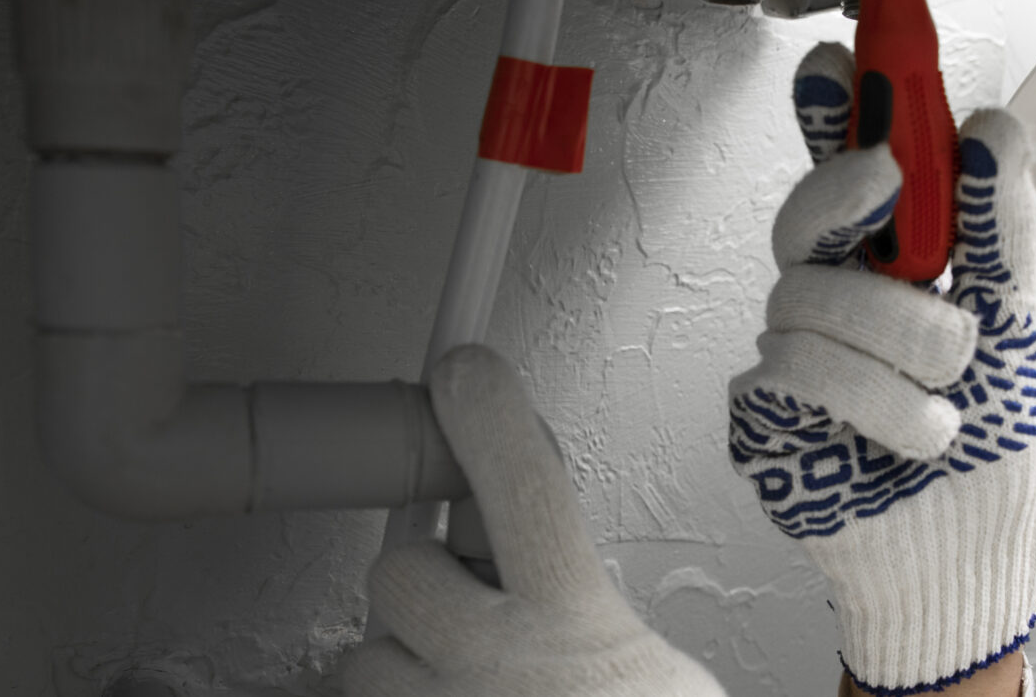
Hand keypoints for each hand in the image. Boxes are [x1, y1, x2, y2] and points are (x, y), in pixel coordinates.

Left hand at [344, 345, 725, 696]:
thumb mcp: (667, 679)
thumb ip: (599, 605)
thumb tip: (545, 551)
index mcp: (578, 630)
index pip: (525, 489)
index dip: (490, 418)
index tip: (467, 371)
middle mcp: (495, 667)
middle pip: (402, 571)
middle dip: (425, 582)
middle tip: (468, 611)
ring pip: (368, 653)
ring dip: (407, 663)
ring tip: (466, 687)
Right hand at [729, 42, 1035, 694]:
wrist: (969, 552)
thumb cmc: (990, 441)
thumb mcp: (1017, 322)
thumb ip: (998, 229)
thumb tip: (991, 132)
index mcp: (888, 265)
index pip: (844, 171)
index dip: (831, 117)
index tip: (839, 69)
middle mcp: (832, 300)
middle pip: (806, 218)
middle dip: (854, 204)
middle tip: (889, 187)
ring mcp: (790, 355)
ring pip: (809, 299)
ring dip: (901, 347)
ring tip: (947, 396)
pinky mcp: (763, 416)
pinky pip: (796, 372)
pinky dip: (876, 405)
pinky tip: (911, 435)